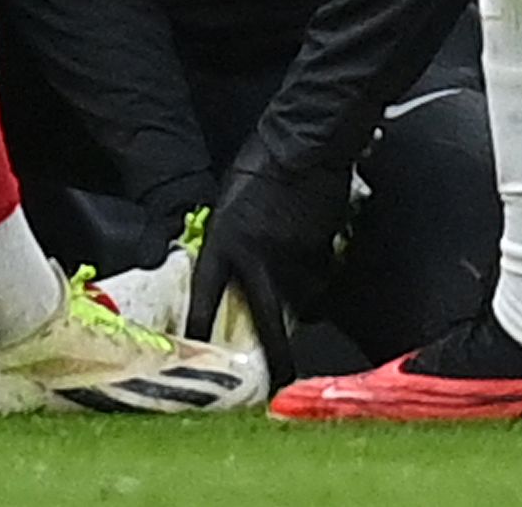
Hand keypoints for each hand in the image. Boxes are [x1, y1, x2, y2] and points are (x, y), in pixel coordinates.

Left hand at [184, 160, 344, 371]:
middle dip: (275, 356)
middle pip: (269, 321)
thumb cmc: (262, 162)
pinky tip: (316, 257)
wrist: (306, 141)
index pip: (206, 297)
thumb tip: (235, 261)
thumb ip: (230, 237)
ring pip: (303, 297)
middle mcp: (259, 258)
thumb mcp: (231, 201)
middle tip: (279, 379)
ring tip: (298, 286)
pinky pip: (322, 275)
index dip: (199, 328)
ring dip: (301, 299)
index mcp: (226, 242)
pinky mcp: (323, 249)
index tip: (197, 353)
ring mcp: (295, 257)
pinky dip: (319, 274)